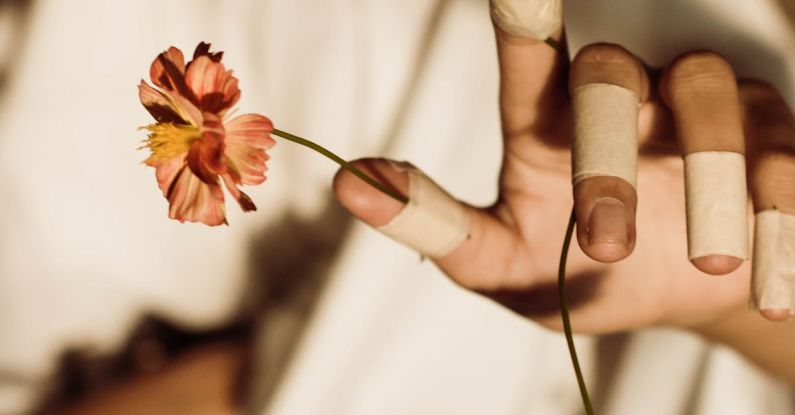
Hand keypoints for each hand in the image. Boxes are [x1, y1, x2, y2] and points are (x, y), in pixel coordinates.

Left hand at [332, 5, 794, 333]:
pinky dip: (781, 215)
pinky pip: (784, 159)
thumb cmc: (574, 275)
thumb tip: (349, 182)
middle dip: (609, 157)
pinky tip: (767, 280)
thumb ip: (434, 226)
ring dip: (708, 184)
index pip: (532, 54)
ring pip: (712, 98)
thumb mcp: (501, 263)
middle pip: (613, 75)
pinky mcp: (772, 148)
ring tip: (707, 264)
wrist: (674, 300)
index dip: (523, 15)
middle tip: (606, 243)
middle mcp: (624, 100)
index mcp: (550, 121)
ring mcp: (701, 114)